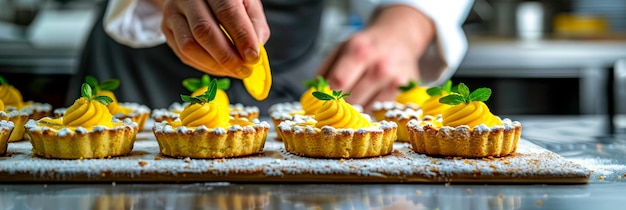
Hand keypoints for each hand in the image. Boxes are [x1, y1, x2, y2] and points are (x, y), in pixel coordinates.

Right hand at [160, 0, 269, 78]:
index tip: (253, 57)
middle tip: (244, 70)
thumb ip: (255, 27)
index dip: (241, 37)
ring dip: (214, 65)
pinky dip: (204, 66)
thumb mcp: (248, 6)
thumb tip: (254, 52)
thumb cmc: (228, 2)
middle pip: (204, 30)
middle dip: (227, 57)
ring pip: (190, 45)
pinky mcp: (166, 27)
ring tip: (233, 70)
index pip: (227, 11)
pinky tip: (219, 67)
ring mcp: (173, 11)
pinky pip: (183, 54)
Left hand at [318, 5, 434, 111]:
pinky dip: (372, 110)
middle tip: (337, 107)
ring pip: (367, 108)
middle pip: (352, 100)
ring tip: (354, 102)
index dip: (328, 96)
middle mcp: (379, 65)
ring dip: (357, 111)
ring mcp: (393, 79)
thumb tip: (312, 96)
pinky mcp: (404, 90)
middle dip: (341, 107)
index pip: (338, 82)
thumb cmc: (366, 44)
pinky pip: (381, 109)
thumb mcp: (342, 47)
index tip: (322, 103)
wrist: (399, 36)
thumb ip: (325, 70)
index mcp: (359, 51)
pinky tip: (369, 101)